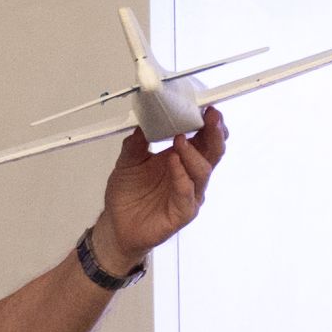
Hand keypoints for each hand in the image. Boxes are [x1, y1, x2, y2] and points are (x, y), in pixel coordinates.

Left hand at [97, 107, 226, 269]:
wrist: (117, 224)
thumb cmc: (129, 194)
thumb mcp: (128, 160)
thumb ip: (137, 141)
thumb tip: (145, 120)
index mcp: (182, 158)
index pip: (204, 138)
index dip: (209, 123)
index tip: (207, 107)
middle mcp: (190, 175)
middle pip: (213, 152)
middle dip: (214, 133)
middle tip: (209, 117)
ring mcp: (189, 194)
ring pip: (202, 171)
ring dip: (193, 153)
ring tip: (180, 140)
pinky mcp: (182, 212)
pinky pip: (187, 193)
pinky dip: (181, 175)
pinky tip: (173, 162)